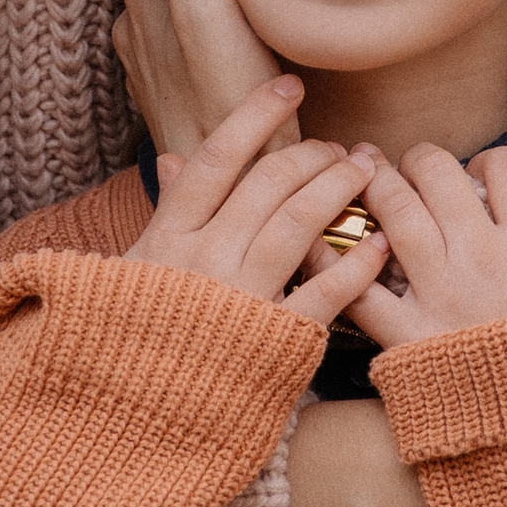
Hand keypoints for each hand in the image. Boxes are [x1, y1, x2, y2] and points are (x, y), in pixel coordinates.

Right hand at [123, 77, 389, 324]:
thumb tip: (173, 159)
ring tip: (364, 170)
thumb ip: (164, 214)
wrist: (129, 420)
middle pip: (267, 184)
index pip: (218, 158)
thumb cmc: (130, 338)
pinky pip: (324, 293)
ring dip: (337, 189)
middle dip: (312, 154)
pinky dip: (355, 266)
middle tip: (340, 146)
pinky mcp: (272, 342)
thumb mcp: (133, 269)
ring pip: (297, 224)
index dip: (256, 115)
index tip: (289, 86)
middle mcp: (204, 261)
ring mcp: (239, 300)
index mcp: (168, 237)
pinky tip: (377, 245)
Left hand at [345, 146, 506, 347]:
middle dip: (422, 158)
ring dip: (375, 181)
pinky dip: (334, 262)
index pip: (504, 168)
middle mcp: (480, 258)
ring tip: (367, 173)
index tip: (485, 173)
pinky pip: (360, 291)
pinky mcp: (406, 336)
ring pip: (394, 211)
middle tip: (416, 166)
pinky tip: (322, 239)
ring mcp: (438, 294)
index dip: (493, 159)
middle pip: (437, 174)